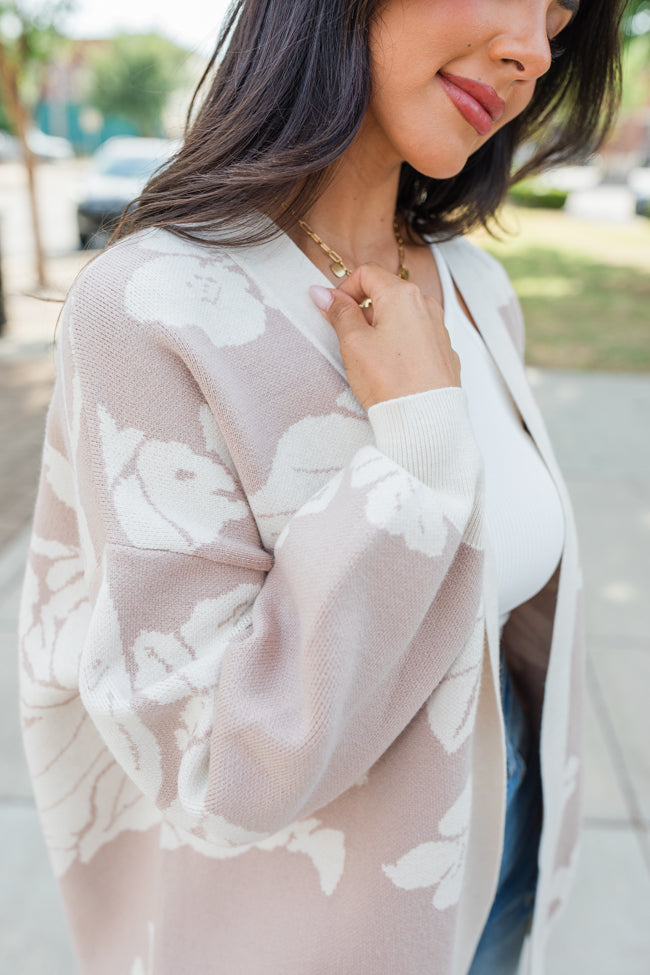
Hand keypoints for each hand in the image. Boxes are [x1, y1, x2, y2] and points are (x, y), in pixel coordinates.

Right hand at [309, 263, 460, 410]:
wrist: (425, 419)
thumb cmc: (390, 382)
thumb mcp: (354, 343)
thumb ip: (339, 313)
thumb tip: (323, 293)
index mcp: (403, 295)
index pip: (367, 273)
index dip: (344, 289)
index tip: (333, 311)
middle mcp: (426, 305)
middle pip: (386, 293)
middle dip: (363, 310)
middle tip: (349, 339)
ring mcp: (438, 328)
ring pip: (401, 315)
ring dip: (381, 328)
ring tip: (371, 358)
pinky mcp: (444, 351)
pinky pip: (416, 336)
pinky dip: (399, 343)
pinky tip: (392, 369)